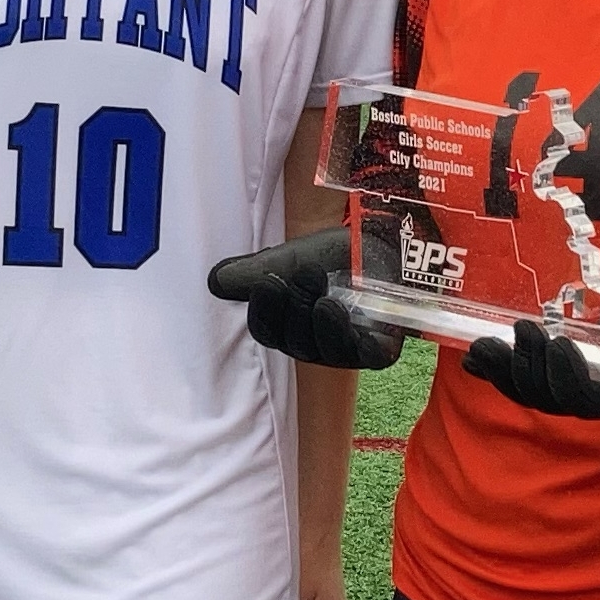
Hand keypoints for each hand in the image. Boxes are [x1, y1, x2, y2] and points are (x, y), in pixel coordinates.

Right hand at [207, 228, 406, 370]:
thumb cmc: (335, 256)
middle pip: (292, 342)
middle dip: (293, 306)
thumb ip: (254, 272)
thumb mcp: (289, 259)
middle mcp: (316, 345)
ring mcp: (348, 351)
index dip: (264, 312)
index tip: (266, 283)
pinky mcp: (378, 352)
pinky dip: (340, 333)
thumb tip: (215, 282)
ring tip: (319, 286)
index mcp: (290, 327)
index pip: (268, 332)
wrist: (384, 245)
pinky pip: (357, 355)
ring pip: (320, 351)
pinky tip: (332, 308)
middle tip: (304, 273)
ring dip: (314, 317)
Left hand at [463, 302, 599, 419]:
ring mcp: (575, 386)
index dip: (568, 378)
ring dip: (504, 370)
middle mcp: (596, 398)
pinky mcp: (559, 371)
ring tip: (482, 347)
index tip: (561, 343)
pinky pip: (523, 380)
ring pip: (530, 392)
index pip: (588, 401)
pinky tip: (470, 360)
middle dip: (529, 368)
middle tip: (520, 332)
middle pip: (550, 398)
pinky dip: (496, 370)